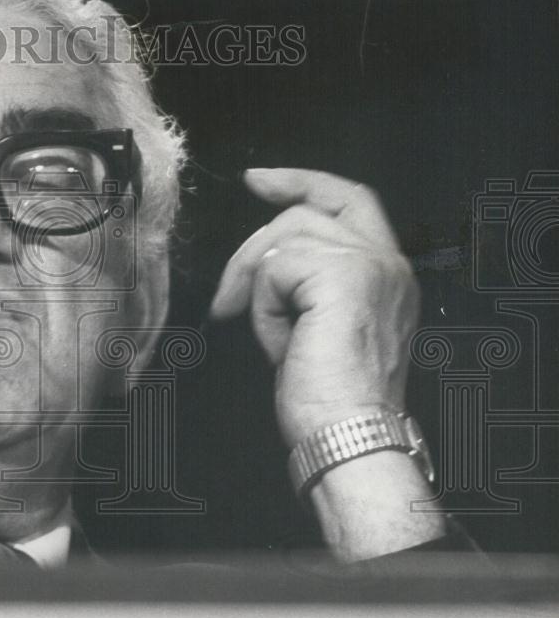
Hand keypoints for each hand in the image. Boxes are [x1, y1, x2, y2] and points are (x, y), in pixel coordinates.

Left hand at [209, 168, 420, 448]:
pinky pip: (273, 268)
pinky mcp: (343, 275)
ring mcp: (369, 265)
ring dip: (261, 292)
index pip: (350, 200)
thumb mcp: (320, 326)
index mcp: (387, 275)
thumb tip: (261, 258)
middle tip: (229, 300)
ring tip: (278, 340)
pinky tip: (284, 345)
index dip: (303, 182)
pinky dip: (264, 309)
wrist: (351, 437)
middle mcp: (387, 264)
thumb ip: (308, 283)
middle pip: (305, 213)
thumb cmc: (333, 401)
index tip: (259, 180)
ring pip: (281, 239)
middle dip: (254, 249)